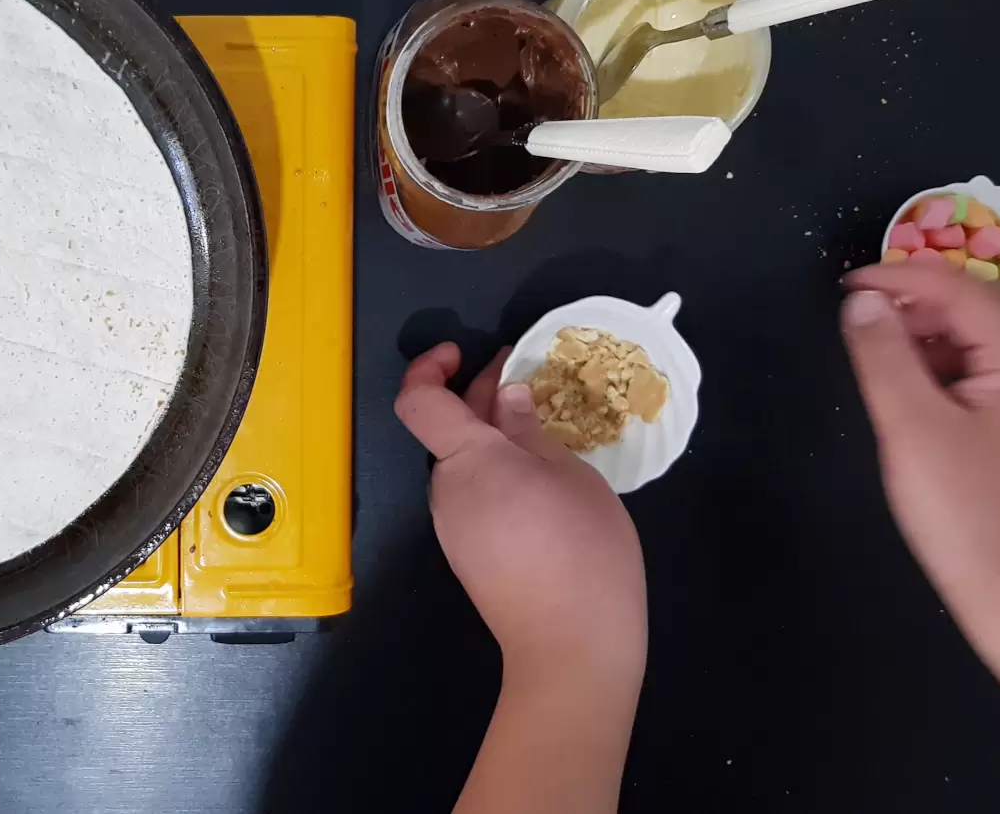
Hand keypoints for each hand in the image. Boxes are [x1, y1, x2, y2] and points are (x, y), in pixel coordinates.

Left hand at [393, 342, 645, 674]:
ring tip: (546, 427)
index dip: (430, 367)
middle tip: (528, 377)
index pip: (418, 401)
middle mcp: (446, 489)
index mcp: (467, 459)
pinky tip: (541, 478)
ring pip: (464, 464)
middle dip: (481, 397)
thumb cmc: (581, 550)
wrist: (571, 647)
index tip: (462, 351)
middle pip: (447, 430)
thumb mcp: (569, 474)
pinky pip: (474, 496)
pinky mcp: (467, 553)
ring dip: (493, 437)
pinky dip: (498, 473)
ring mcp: (452, 526)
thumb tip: (507, 395)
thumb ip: (529, 430)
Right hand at [842, 265, 999, 702]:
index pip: (959, 288)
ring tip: (875, 355)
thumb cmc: (969, 517)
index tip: (841, 288)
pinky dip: (942, 369)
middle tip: (855, 319)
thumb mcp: (913, 430)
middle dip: (915, 300)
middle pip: (977, 306)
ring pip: (980, 341)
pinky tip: (911, 394)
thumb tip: (861, 300)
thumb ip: (883, 357)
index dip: (898, 276)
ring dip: (927, 335)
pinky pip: (983, 375)